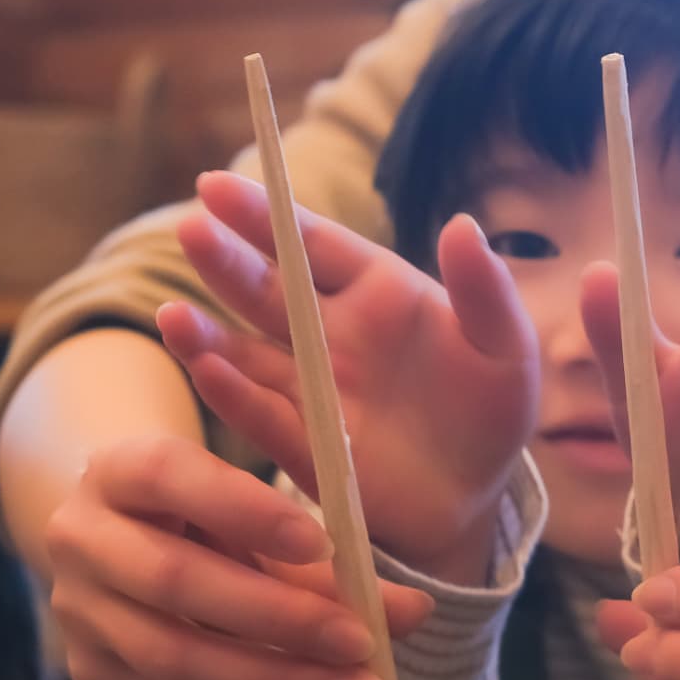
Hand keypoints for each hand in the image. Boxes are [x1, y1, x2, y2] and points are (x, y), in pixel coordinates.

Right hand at [47, 435, 434, 679]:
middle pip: (174, 582)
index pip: (171, 477)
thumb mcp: (260, 512)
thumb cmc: (218, 515)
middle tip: (363, 643)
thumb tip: (414, 612)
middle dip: (278, 619)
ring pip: (179, 659)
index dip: (244, 510)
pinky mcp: (98, 676)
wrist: (138, 548)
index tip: (323, 543)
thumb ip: (328, 553)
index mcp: (120, 469)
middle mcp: (81, 539)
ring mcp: (80, 616)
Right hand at [171, 171, 537, 573]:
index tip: (214, 185)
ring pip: (247, 354)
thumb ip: (485, 290)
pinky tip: (208, 374)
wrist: (480, 494)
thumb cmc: (493, 408)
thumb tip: (463, 224)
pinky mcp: (307, 448)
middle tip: (190, 229)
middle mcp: (330, 334)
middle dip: (228, 261)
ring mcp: (312, 390)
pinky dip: (236, 397)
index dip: (267, 216)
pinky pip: (266, 418)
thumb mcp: (507, 347)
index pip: (313, 244)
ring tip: (173, 315)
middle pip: (268, 290)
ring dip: (209, 335)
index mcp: (375, 291)